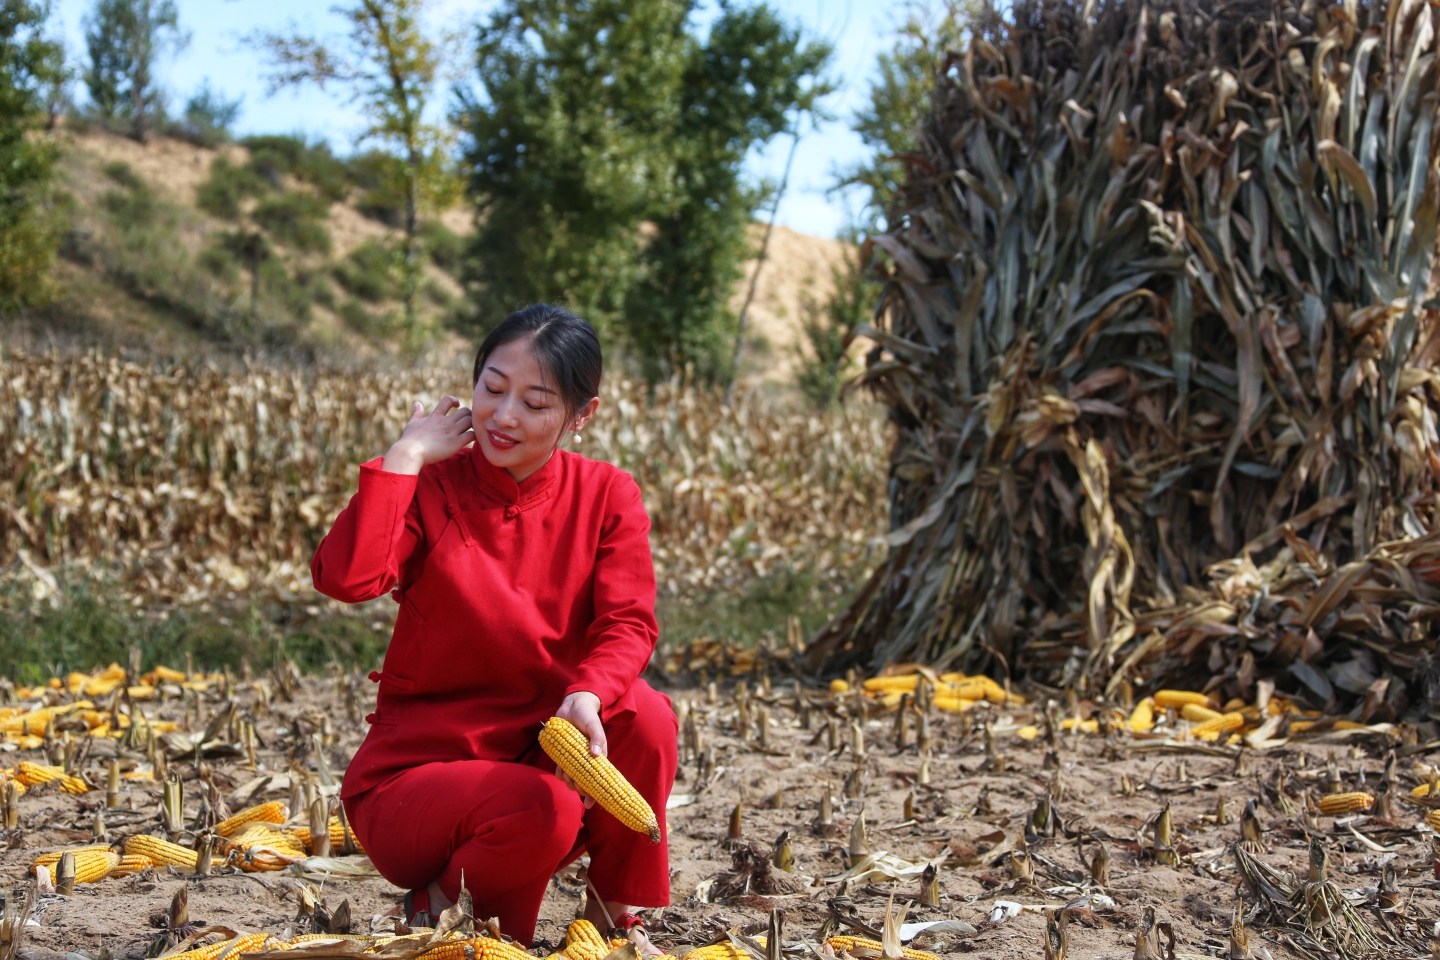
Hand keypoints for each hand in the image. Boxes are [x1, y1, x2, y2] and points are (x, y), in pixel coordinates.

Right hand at [382, 397, 473, 474]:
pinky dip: (475, 436)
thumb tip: (417, 403)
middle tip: (466, 422)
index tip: (456, 405)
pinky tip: (473, 440)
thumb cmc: (409, 439)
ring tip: (470, 430)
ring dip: (472, 425)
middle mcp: (445, 422)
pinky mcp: (456, 443)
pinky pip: (472, 435)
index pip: (448, 400)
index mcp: (435, 416)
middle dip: (468, 415)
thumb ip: (417, 413)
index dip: (454, 400)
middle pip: (465, 411)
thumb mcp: (412, 423)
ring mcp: (452, 431)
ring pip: (470, 421)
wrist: (411, 452)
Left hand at [555, 691, 604, 808]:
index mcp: (598, 757)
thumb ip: (597, 738)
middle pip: (583, 783)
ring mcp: (574, 759)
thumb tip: (596, 755)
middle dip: (579, 788)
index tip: (590, 805)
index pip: (598, 780)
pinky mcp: (563, 755)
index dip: (594, 795)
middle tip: (575, 784)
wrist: (572, 706)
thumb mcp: (594, 725)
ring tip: (567, 774)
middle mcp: (586, 761)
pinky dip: (560, 773)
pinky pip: (561, 770)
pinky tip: (561, 768)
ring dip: (568, 781)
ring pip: (571, 779)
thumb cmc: (587, 716)